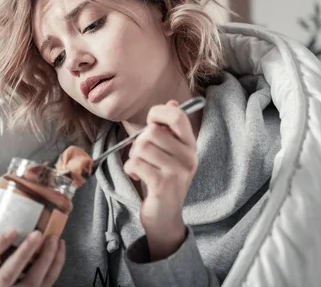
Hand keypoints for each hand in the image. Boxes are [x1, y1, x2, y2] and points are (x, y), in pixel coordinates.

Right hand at [0, 198, 65, 286]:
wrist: (9, 283)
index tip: (11, 230)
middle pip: (9, 273)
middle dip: (24, 253)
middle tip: (36, 233)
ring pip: (32, 280)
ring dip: (45, 258)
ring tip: (53, 238)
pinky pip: (48, 280)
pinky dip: (56, 262)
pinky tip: (59, 246)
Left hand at [123, 100, 198, 259]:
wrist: (165, 217)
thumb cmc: (164, 180)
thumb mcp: (170, 153)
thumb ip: (170, 129)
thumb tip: (173, 102)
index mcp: (191, 145)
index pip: (177, 115)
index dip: (157, 114)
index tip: (151, 124)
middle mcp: (188, 157)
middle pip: (152, 132)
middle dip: (139, 142)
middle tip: (142, 155)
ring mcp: (177, 172)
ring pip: (141, 147)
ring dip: (133, 156)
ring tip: (140, 167)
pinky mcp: (163, 185)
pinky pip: (135, 163)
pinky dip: (130, 169)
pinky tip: (137, 176)